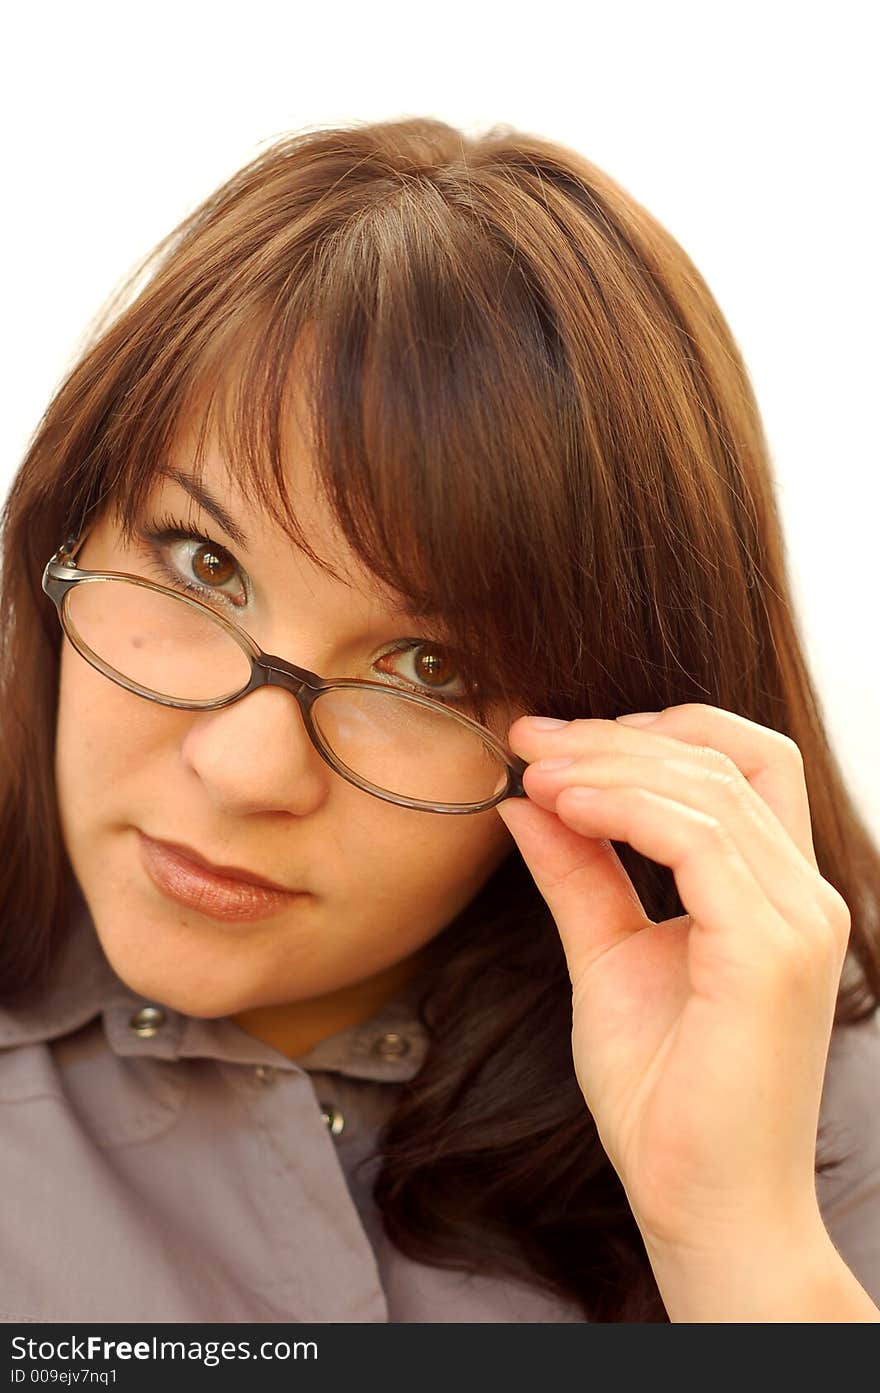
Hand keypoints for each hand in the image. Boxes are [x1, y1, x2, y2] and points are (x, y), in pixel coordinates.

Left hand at [495, 703, 851, 1258]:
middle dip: (616, 735)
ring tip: (536, 771)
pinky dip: (625, 807)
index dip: (651, 732)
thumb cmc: (663, 1097)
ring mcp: (797, 921)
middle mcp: (804, 896)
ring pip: (709, 785)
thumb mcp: (607, 958)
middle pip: (723, 757)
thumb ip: (577, 873)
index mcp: (775, 893)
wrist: (700, 1206)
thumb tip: (527, 800)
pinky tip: (567, 806)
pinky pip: (698, 839)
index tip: (555, 740)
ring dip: (608, 764)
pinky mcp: (771, 951)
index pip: (743, 762)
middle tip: (531, 738)